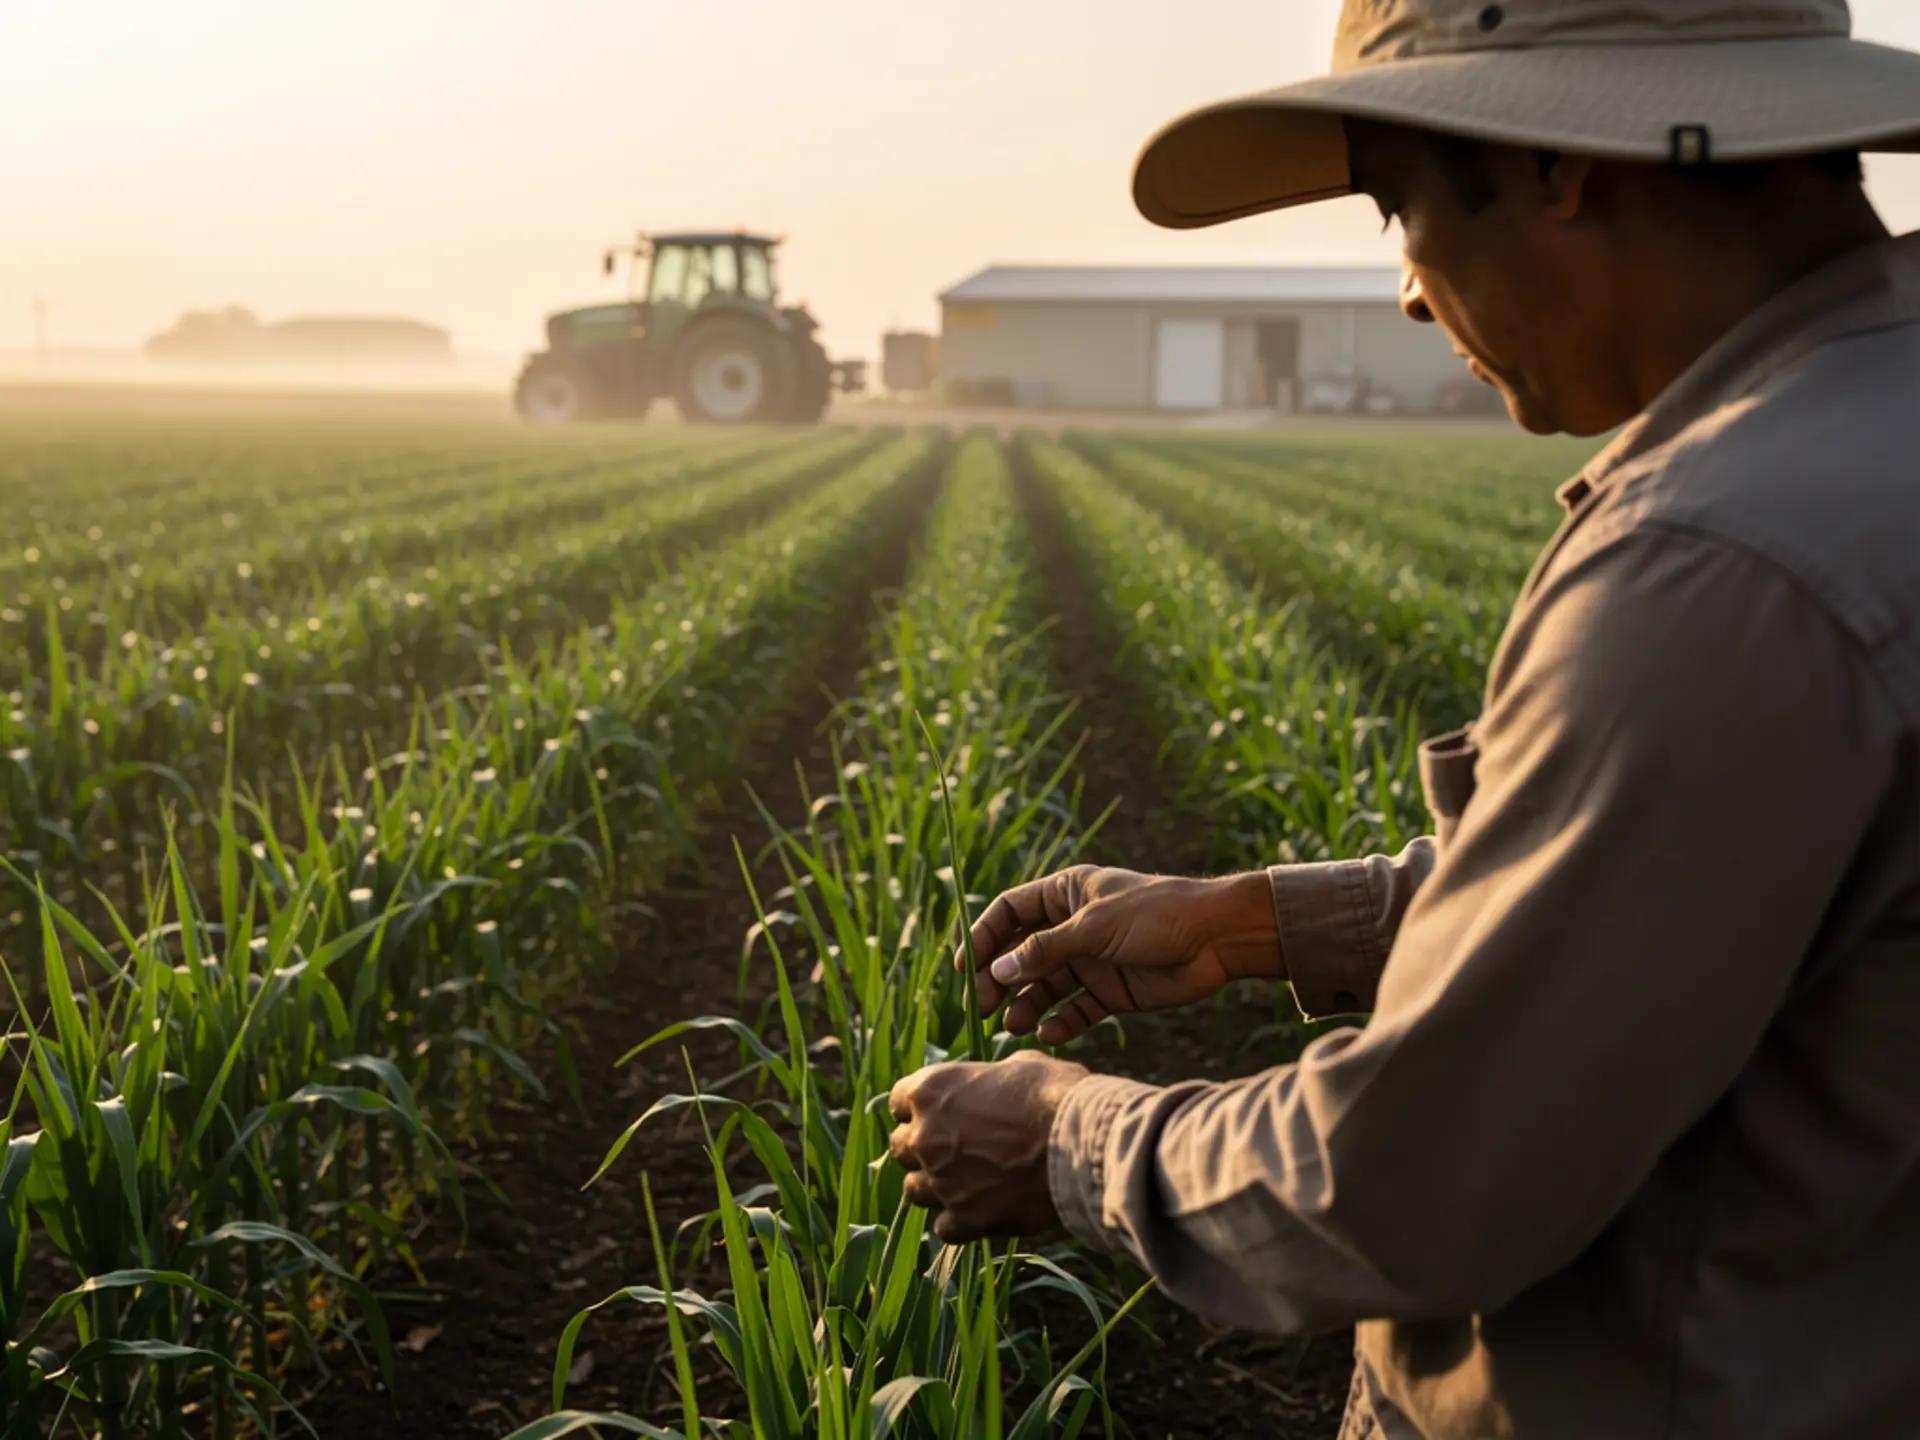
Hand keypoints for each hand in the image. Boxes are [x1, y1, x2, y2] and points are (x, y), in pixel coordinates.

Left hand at [888, 1050, 1089, 1242]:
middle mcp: (925, 1136)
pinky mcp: (964, 1219)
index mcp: (931, 1090)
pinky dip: (958, 1221)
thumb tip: (997, 1083)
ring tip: (963, 1183)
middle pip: (900, 1147)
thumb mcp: (1021, 1065)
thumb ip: (992, 1078)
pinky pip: (943, 1227)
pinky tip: (980, 1211)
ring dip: (934, 1186)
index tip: (938, 1113)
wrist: (1080, 1143)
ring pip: (914, 1190)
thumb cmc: (1056, 1094)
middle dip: (921, 1148)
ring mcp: (941, 1181)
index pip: (899, 1101)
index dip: (920, 1107)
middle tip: (952, 1149)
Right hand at [958, 866, 1280, 1043]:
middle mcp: (1072, 927)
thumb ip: (1046, 951)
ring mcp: (1091, 961)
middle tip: (986, 1008)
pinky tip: (1051, 1034)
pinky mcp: (1111, 991)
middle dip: (1001, 980)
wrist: (1218, 939)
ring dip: (1027, 1006)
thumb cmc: (1157, 914)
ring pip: (1045, 987)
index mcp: (1066, 894)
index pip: (1010, 912)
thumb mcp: (1095, 927)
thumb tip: (999, 971)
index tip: (967, 968)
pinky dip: (1061, 1024)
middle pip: (1021, 955)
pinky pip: (1076, 1011)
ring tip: (1015, 1027)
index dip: (985, 937)